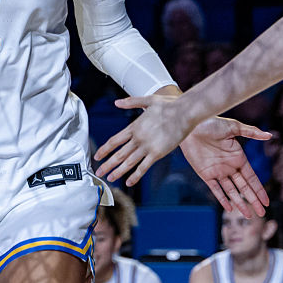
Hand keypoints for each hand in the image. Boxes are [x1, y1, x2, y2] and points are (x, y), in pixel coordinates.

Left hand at [95, 93, 209, 184]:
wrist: (184, 112)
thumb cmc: (169, 105)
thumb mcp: (148, 100)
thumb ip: (131, 102)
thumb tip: (117, 103)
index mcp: (134, 127)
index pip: (114, 141)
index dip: (105, 149)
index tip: (97, 156)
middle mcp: (138, 138)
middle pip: (119, 154)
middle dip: (107, 164)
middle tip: (99, 172)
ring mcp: (147, 146)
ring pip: (129, 162)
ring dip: (118, 171)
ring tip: (110, 178)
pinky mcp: (158, 153)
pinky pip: (144, 167)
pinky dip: (136, 175)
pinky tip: (129, 182)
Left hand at [179, 116, 270, 217]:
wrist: (191, 126)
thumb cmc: (211, 123)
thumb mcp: (233, 127)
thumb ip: (251, 132)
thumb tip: (269, 135)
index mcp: (238, 157)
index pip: (252, 178)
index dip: (259, 190)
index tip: (266, 202)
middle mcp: (229, 167)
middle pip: (244, 188)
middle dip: (253, 201)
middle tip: (262, 214)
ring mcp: (218, 171)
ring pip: (231, 191)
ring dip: (240, 203)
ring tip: (249, 216)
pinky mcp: (205, 174)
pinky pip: (215, 189)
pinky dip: (222, 199)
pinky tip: (230, 208)